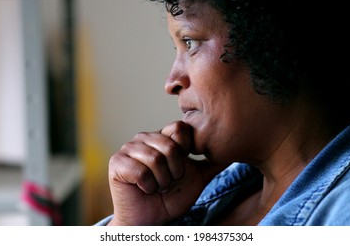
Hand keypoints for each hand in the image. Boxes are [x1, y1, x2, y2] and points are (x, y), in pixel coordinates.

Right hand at [107, 121, 225, 224]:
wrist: (150, 221)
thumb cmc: (171, 199)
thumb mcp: (197, 178)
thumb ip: (212, 162)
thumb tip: (233, 148)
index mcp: (162, 137)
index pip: (179, 128)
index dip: (185, 151)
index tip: (182, 169)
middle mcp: (144, 139)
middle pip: (170, 145)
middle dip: (175, 172)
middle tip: (168, 182)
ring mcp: (128, 149)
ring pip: (156, 159)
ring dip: (161, 181)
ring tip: (157, 186)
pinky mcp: (117, 163)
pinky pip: (141, 171)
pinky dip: (148, 187)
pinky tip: (144, 190)